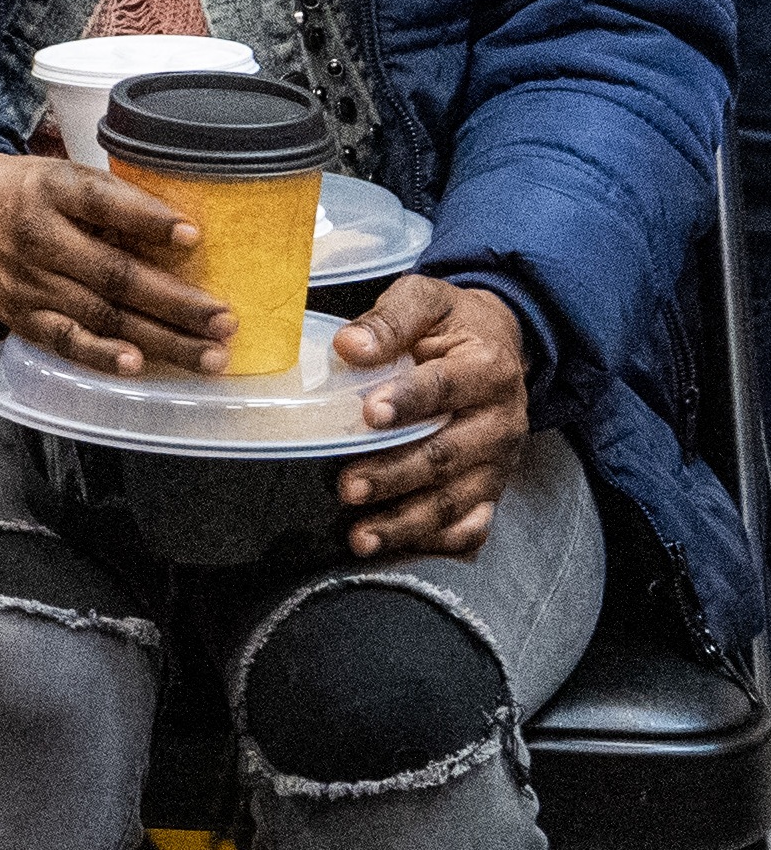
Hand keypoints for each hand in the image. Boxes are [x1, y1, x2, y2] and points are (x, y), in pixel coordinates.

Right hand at [0, 150, 237, 373]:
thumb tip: (183, 234)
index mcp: (51, 190)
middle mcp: (36, 237)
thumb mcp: (62, 174)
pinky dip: (100, 354)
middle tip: (225, 320)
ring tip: (209, 355)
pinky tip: (136, 364)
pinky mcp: (19, 315)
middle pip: (112, 273)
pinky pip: (64, 340)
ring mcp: (26, 282)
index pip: (100, 202)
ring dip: (160, 339)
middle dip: (175, 302)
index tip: (194, 236)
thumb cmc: (26, 191)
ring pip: (100, 315)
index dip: (147, 219)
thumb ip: (114, 200)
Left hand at [330, 275, 531, 555]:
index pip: (444, 388)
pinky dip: (437, 543)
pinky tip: (397, 550)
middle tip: (347, 486)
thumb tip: (349, 345)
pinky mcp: (492, 489)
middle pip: (447, 455)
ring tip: (361, 536)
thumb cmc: (451, 323)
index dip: (408, 402)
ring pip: (457, 501)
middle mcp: (501, 422)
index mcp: (488, 369)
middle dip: (395, 474)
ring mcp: (499, 462)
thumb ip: (389, 318)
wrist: (501, 346)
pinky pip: (472, 527)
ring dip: (408, 522)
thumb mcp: (424, 299)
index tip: (368, 414)